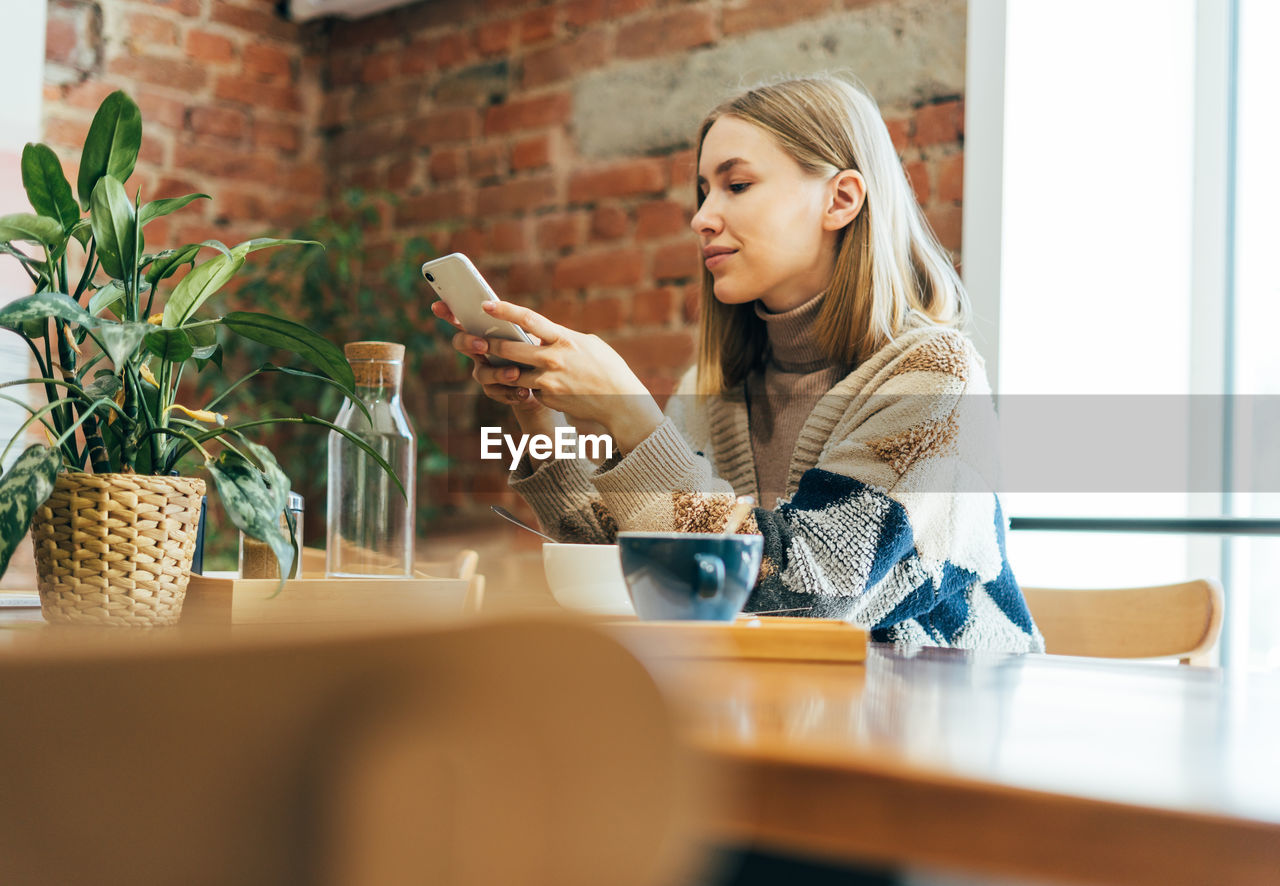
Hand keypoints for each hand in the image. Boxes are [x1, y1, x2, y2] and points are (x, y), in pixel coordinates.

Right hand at [431, 300, 558, 437]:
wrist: (548, 380)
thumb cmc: (535, 348)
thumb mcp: (529, 332)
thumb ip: (517, 322)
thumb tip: (508, 308)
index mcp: (484, 332)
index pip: (461, 319)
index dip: (447, 313)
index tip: (438, 305)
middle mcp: (479, 352)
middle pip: (461, 344)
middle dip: (468, 342)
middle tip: (482, 343)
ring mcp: (486, 372)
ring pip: (482, 374)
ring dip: (497, 373)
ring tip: (515, 373)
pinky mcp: (498, 391)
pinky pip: (500, 393)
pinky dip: (513, 393)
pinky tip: (525, 392)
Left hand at [472, 300, 663, 452]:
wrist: (620, 402)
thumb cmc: (607, 367)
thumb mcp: (588, 343)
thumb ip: (562, 337)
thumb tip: (543, 332)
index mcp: (564, 338)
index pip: (527, 319)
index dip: (504, 310)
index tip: (485, 304)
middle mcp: (552, 358)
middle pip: (509, 348)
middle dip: (489, 342)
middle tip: (476, 337)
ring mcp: (548, 381)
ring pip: (512, 371)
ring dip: (500, 366)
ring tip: (492, 360)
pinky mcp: (547, 398)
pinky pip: (528, 388)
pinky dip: (524, 384)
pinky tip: (525, 382)